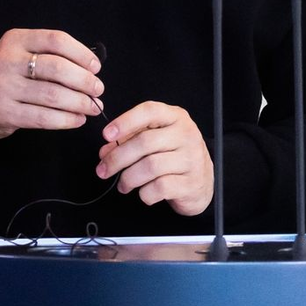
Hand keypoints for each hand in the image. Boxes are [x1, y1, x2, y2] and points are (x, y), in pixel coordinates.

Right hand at [0, 29, 102, 138]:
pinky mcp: (4, 113)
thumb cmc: (7, 73)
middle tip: (98, 89)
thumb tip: (91, 68)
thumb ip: (50, 54)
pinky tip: (78, 119)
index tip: (96, 67)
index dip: (82, 53)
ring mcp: (4, 88)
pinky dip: (66, 119)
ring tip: (93, 106)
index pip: (57, 40)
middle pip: (58, 68)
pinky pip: (43, 118)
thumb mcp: (21, 53)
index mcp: (16, 41)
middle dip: (85, 81)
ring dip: (80, 102)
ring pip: (53, 95)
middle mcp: (7, 62)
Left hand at [98, 102, 212, 216]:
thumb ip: (131, 140)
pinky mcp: (190, 182)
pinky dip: (145, 193)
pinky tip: (145, 192)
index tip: (107, 134)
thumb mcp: (157, 140)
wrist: (202, 180)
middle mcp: (186, 134)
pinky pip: (158, 187)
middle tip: (103, 169)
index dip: (126, 121)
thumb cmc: (175, 156)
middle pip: (144, 142)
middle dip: (117, 158)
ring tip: (124, 184)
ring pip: (149, 166)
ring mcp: (190, 158)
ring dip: (128, 179)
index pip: (150, 111)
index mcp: (176, 118)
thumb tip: (106, 150)